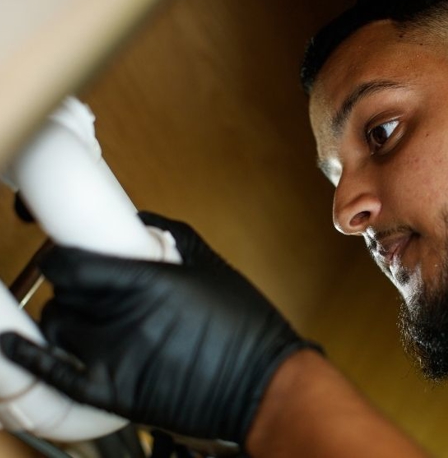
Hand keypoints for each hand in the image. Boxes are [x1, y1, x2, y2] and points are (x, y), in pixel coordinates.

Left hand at [0, 212, 319, 445]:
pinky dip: (30, 358)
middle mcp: (121, 317)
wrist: (259, 381)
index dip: (62, 255)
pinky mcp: (113, 390)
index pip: (71, 262)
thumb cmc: (243, 323)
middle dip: (70, 283)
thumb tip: (142, 220)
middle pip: (63, 292)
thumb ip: (173, 235)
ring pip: (56, 327)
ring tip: (81, 314)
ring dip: (62, 316)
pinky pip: (56, 374)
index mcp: (146, 281)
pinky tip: (11, 344)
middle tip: (87, 282)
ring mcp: (114, 356)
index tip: (66, 253)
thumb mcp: (212, 266)